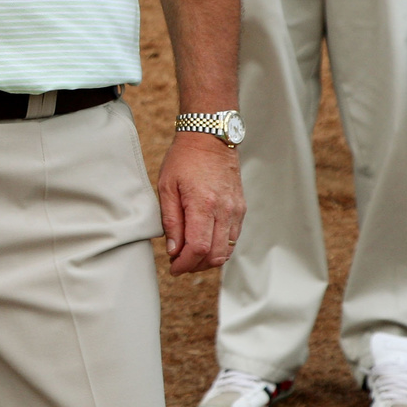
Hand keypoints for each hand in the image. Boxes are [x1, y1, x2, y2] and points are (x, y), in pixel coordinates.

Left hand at [158, 131, 243, 274]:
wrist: (210, 138)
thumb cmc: (184, 159)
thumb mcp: (166, 187)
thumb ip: (170, 220)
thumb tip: (173, 249)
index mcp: (203, 204)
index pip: (198, 248)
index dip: (185, 264)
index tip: (173, 267)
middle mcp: (224, 210)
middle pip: (214, 255)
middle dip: (195, 266)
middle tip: (179, 264)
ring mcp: (235, 210)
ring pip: (226, 250)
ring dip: (208, 260)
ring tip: (189, 256)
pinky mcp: (240, 209)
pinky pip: (232, 238)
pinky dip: (219, 248)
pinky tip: (204, 243)